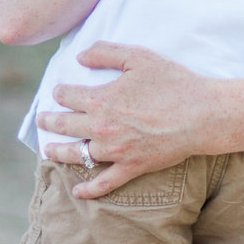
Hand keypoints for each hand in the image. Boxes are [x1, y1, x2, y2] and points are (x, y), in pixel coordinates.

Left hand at [38, 42, 221, 193]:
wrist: (201, 114)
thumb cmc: (172, 82)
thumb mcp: (138, 57)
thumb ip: (106, 52)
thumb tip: (80, 57)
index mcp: (100, 100)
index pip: (68, 96)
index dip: (60, 92)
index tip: (59, 92)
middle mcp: (101, 128)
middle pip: (65, 125)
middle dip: (50, 121)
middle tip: (42, 119)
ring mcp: (115, 151)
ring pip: (77, 154)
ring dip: (58, 152)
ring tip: (48, 150)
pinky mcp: (131, 167)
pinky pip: (104, 183)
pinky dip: (88, 189)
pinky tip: (76, 191)